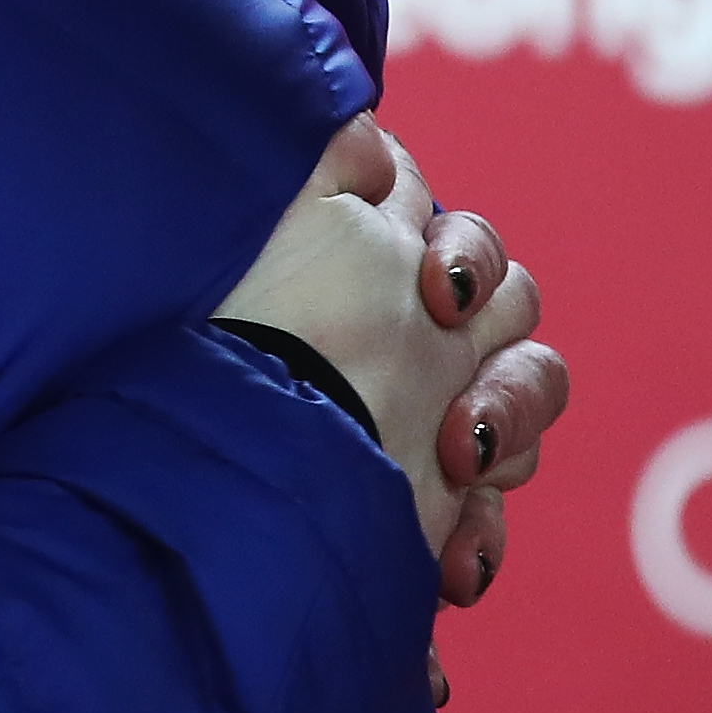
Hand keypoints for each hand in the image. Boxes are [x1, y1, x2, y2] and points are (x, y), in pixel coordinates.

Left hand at [214, 118, 539, 556]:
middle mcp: (411, 349)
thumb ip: (326, 161)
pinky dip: (477, 545)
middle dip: (504, 358)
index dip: (468, 260)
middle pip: (517, 328)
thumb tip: (371, 143)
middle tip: (454, 396)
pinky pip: (484, 529)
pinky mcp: (417, 513)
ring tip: (454, 468)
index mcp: (378, 278)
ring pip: (521, 420)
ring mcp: (422, 428)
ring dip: (507, 437)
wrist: (190, 455)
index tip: (435, 288)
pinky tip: (448, 568)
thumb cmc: (225, 325)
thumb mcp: (268, 222)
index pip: (469, 253)